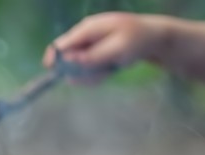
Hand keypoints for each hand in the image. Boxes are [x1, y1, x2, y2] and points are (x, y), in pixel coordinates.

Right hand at [44, 13, 164, 83]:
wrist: (151, 39)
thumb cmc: (136, 40)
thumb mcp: (118, 49)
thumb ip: (93, 55)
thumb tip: (69, 60)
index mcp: (87, 29)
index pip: (61, 43)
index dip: (53, 58)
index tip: (54, 73)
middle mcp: (83, 36)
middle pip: (66, 58)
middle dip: (79, 71)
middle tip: (98, 74)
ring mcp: (87, 45)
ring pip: (76, 67)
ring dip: (90, 74)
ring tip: (108, 71)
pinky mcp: (91, 54)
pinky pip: (85, 70)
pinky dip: (95, 75)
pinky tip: (108, 71)